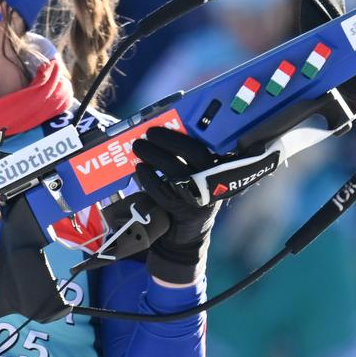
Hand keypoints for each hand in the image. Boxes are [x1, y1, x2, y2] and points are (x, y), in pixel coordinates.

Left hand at [132, 127, 222, 285]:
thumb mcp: (192, 175)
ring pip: (177, 172)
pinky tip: (140, 170)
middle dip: (170, 140)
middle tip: (148, 133)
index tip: (166, 121)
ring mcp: (201, 197)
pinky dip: (149, 179)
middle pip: (195, 154)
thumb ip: (182, 158)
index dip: (185, 134)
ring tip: (138, 148)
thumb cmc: (186, 196)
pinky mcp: (187, 211)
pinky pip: (165, 192)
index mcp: (217, 167)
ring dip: (155, 157)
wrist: (187, 235)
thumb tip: (156, 132)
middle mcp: (214, 181)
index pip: (204, 145)